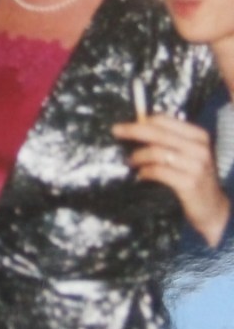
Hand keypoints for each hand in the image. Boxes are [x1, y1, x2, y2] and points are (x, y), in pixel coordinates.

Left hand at [112, 114, 230, 247]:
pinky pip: (158, 171)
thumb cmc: (194, 177)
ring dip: (137, 156)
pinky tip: (141, 176)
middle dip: (133, 131)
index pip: (164, 121)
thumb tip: (137, 127)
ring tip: (130, 162)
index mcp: (199, 136)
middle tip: (115, 131)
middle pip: (158, 134)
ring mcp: (196, 166)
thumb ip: (168, 140)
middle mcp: (199, 148)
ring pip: (156, 152)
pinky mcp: (189, 183)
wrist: (213, 208)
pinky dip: (145, 172)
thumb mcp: (188, 154)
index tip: (123, 125)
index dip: (141, 121)